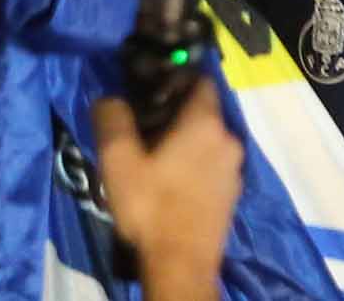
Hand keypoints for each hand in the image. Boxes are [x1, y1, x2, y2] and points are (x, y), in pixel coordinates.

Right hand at [89, 84, 240, 300]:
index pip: (200, 81)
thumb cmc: (150, 207)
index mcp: (206, 123)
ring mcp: (235, 167)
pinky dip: (195, 164)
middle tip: (143, 132)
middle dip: (175, 115)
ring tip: (152, 160)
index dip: (175, 81)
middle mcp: (229, 138)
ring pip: (209, 140)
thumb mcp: (118, 162)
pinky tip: (170, 184)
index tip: (149, 95)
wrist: (181, 263)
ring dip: (184, 142)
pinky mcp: (233, 191)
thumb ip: (112, 122)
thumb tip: (109, 99)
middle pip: (203, 112)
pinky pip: (213, 164)